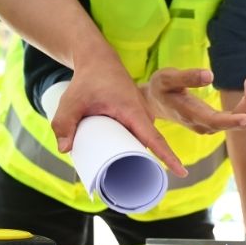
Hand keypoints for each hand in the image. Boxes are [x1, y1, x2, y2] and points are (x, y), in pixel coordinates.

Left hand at [50, 54, 187, 176]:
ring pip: (144, 142)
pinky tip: (127, 159)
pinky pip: (141, 136)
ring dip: (138, 156)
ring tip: (125, 172)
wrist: (99, 61)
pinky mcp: (137, 118)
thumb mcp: (71, 102)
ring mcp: (142, 116)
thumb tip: (65, 150)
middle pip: (151, 145)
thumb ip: (64, 124)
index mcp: (134, 112)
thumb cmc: (87, 81)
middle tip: (133, 183)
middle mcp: (143, 115)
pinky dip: (136, 147)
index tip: (181, 172)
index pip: (155, 139)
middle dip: (147, 164)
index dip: (168, 157)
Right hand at [143, 69, 245, 133]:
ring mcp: (210, 125)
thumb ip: (186, 77)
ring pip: (237, 119)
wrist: (155, 103)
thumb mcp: (167, 78)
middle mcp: (202, 124)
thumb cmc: (161, 88)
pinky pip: (236, 116)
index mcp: (189, 114)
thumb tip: (209, 76)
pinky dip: (245, 102)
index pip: (214, 121)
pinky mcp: (215, 122)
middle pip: (231, 121)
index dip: (232, 121)